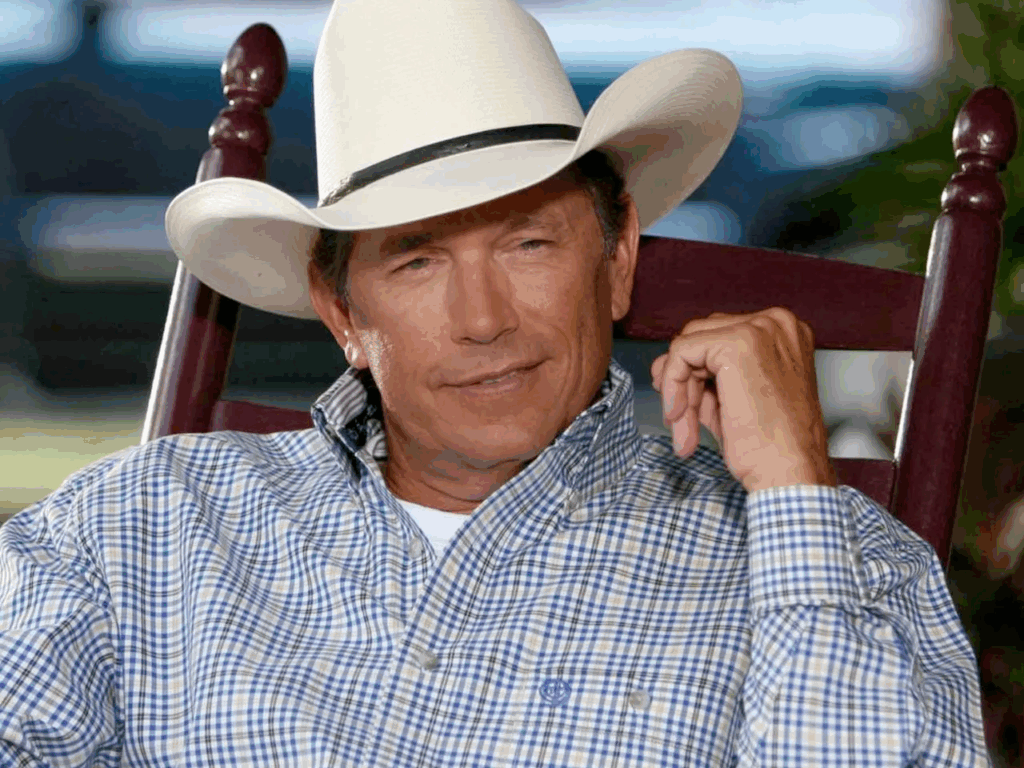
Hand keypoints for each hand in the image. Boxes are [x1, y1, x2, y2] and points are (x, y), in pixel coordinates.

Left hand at [651, 307, 836, 492]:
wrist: (788, 473)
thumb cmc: (769, 445)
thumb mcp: (733, 398)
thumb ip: (703, 377)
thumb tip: (663, 366)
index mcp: (781, 332)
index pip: (717, 338)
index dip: (694, 374)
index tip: (683, 407)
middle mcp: (775, 323)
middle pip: (701, 338)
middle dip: (684, 382)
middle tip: (680, 422)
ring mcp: (758, 329)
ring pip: (689, 346)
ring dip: (679, 391)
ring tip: (685, 432)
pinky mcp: (736, 344)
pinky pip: (681, 353)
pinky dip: (673, 386)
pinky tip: (680, 419)